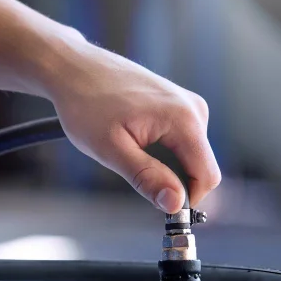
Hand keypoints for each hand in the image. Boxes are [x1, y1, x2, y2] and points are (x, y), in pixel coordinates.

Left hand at [46, 34, 220, 212]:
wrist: (73, 68)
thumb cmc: (86, 104)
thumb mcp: (111, 150)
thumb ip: (145, 177)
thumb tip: (175, 203)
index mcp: (185, 119)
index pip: (207, 176)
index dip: (187, 201)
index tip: (159, 211)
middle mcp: (194, 109)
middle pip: (199, 167)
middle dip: (171, 182)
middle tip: (130, 176)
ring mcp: (186, 104)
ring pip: (188, 155)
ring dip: (162, 166)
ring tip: (125, 151)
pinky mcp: (176, 104)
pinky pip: (179, 140)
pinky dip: (159, 151)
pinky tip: (131, 140)